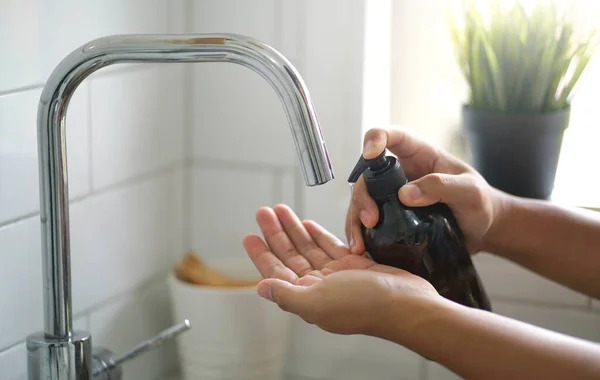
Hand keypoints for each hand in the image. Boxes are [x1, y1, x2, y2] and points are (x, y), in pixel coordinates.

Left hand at [242, 204, 438, 335]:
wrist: (406, 304)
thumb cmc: (365, 306)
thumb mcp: (318, 301)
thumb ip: (287, 294)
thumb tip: (261, 288)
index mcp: (307, 297)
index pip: (276, 272)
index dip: (261, 254)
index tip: (249, 236)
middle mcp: (319, 286)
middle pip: (289, 255)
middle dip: (275, 233)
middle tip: (263, 212)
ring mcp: (336, 275)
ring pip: (308, 248)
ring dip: (293, 229)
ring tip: (280, 210)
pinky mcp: (354, 265)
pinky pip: (329, 246)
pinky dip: (317, 234)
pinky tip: (306, 224)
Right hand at [347, 126, 505, 254]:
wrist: (482, 230)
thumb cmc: (480, 203)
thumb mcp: (469, 192)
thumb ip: (441, 187)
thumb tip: (405, 194)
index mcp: (419, 155)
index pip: (391, 136)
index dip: (375, 138)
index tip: (370, 154)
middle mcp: (400, 173)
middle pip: (367, 175)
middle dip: (362, 196)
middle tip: (370, 220)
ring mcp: (392, 195)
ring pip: (362, 200)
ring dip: (355, 219)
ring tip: (359, 244)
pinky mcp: (391, 217)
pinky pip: (367, 222)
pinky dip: (360, 235)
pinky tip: (361, 250)